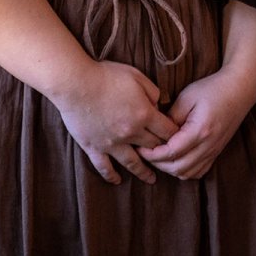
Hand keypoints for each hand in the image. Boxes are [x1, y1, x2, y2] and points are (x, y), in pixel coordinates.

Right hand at [54, 59, 177, 185]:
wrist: (76, 83)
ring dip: (143, 172)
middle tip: (168, 158)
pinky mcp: (94, 147)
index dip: (175, 135)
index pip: (167, 131)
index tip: (180, 139)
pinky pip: (104, 167)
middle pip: (152, 147)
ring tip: (151, 180)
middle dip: (163, 152)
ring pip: (132, 163)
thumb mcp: (136, 76)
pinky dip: (111, 175)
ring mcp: (112, 143)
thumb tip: (159, 105)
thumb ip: (152, 91)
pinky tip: (117, 180)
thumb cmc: (106, 75)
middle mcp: (130, 133)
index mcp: (144, 114)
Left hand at [139, 68, 255, 179]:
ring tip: (158, 156)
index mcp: (200, 131)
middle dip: (158, 164)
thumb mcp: (187, 97)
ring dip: (169, 168)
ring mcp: (214, 151)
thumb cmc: (212, 89)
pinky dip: (183, 170)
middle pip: (177, 168)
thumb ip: (170, 117)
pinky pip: (197, 171)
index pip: (171, 152)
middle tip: (145, 152)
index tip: (140, 147)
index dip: (152, 154)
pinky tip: (175, 159)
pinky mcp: (216, 152)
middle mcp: (208, 146)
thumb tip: (157, 132)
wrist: (239, 89)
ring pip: (187, 173)